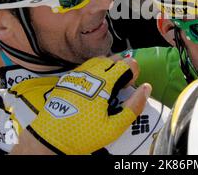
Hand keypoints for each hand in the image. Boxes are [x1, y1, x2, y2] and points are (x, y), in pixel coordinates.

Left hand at [28, 57, 150, 153]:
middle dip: (121, 69)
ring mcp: (77, 74)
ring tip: (107, 87)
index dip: (133, 71)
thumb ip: (133, 107)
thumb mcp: (114, 127)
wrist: (51, 138)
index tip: (130, 85)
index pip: (126, 63)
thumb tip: (146, 88)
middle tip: (120, 87)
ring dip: (107, 69)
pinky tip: (93, 89)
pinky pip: (85, 67)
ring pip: (98, 61)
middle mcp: (90, 73)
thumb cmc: (84, 134)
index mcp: (103, 82)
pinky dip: (94, 72)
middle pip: (113, 59)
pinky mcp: (67, 79)